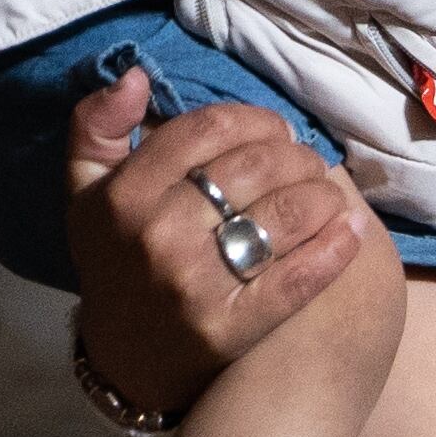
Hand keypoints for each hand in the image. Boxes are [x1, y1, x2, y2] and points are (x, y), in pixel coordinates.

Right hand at [58, 68, 375, 416]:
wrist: (127, 361)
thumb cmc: (117, 260)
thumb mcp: (86, 192)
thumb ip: (98, 126)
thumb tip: (135, 76)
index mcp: (125, 196)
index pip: (210, 128)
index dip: (256, 120)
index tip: (273, 132)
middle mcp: (160, 236)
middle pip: (259, 164)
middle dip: (297, 155)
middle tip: (305, 163)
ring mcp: (198, 284)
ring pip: (289, 211)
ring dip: (324, 193)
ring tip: (325, 195)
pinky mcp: (236, 326)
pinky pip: (303, 274)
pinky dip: (338, 245)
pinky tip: (349, 229)